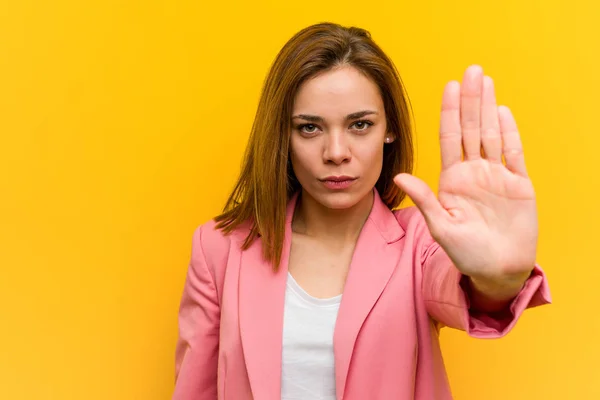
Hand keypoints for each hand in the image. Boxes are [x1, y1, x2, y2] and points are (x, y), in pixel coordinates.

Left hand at [394, 65, 536, 284]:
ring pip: (491, 134)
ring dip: (488, 107)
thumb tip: (399, 176)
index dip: (450, 112)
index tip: (449, 87)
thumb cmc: (466, 253)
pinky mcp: (518, 184)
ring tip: (486, 80)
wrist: (497, 270)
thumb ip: (424, 199)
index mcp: (452, 179)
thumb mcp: (441, 226)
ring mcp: (496, 176)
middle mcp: (473, 172)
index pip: (450, 138)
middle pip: (471, 128)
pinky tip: (502, 111)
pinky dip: (509, 132)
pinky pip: (514, 153)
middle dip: (471, 99)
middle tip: (471, 70)